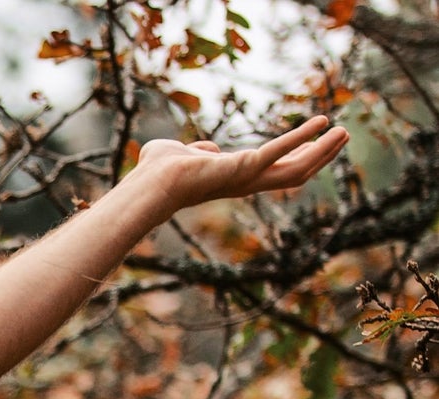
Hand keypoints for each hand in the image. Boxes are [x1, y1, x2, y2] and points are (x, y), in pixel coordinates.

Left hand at [129, 114, 348, 215]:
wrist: (151, 182)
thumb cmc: (160, 171)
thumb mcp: (188, 156)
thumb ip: (200, 152)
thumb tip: (205, 151)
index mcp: (236, 178)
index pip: (276, 171)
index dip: (299, 157)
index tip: (318, 141)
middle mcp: (246, 183)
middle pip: (294, 173)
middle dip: (320, 155)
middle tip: (343, 136)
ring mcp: (247, 178)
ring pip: (295, 169)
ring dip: (321, 150)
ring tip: (342, 131)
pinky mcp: (244, 167)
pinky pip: (279, 151)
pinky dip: (301, 136)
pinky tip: (321, 121)